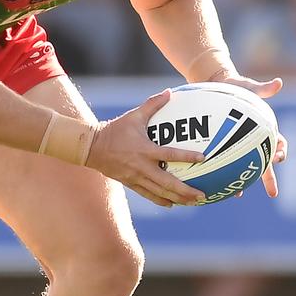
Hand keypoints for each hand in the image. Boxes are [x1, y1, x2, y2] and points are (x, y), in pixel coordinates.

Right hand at [86, 90, 205, 207]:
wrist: (92, 147)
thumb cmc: (115, 129)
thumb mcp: (134, 116)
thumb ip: (152, 104)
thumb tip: (169, 92)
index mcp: (145, 149)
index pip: (170, 154)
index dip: (187, 157)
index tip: (203, 158)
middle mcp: (142, 166)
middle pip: (167, 182)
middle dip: (186, 190)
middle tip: (202, 195)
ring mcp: (136, 177)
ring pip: (160, 192)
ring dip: (177, 198)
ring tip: (193, 202)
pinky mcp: (130, 183)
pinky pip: (148, 194)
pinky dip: (161, 200)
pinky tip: (172, 203)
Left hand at [210, 74, 287, 197]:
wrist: (218, 85)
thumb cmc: (236, 86)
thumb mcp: (249, 86)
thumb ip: (262, 88)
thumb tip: (278, 83)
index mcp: (263, 129)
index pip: (278, 143)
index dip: (280, 151)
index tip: (279, 157)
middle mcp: (252, 140)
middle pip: (264, 163)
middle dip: (268, 178)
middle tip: (272, 192)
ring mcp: (237, 144)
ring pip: (243, 167)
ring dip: (242, 181)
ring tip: (237, 194)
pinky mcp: (222, 144)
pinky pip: (221, 160)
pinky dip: (220, 172)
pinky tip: (213, 183)